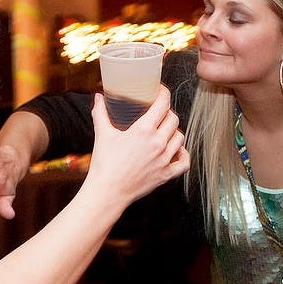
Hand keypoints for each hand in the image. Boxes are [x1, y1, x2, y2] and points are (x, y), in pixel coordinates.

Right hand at [84, 87, 189, 203]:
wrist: (108, 192)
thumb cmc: (104, 164)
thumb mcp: (102, 135)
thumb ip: (100, 113)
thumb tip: (98, 97)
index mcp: (144, 130)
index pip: (163, 104)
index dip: (163, 93)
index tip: (160, 91)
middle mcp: (158, 143)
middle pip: (173, 118)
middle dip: (166, 113)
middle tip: (158, 113)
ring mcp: (164, 159)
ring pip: (180, 137)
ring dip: (173, 131)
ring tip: (164, 131)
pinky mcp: (166, 174)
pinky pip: (184, 161)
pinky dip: (183, 154)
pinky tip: (175, 151)